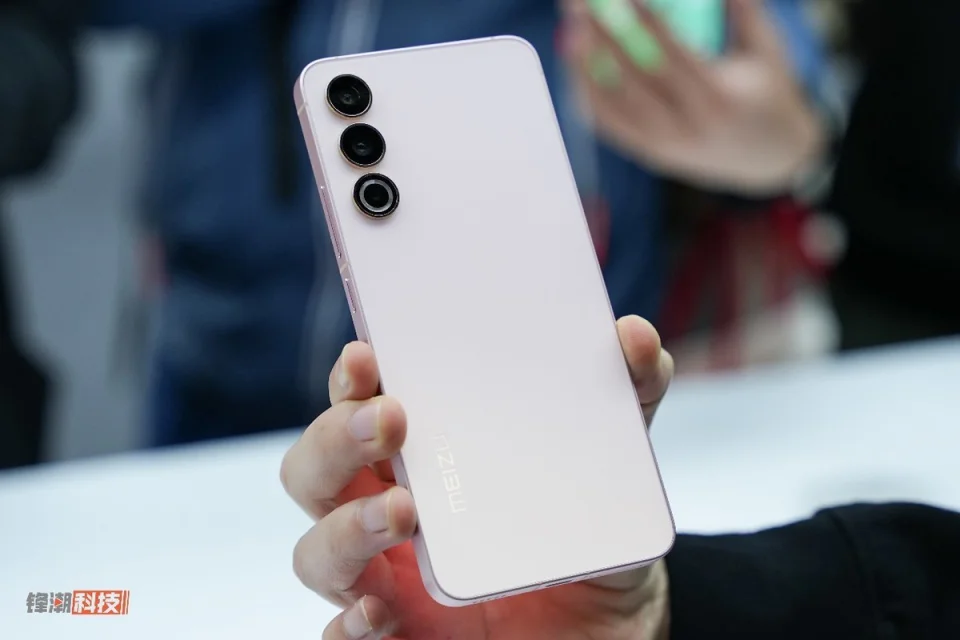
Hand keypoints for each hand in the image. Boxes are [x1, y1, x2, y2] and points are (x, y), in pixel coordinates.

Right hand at [281, 315, 674, 639]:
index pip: (362, 406)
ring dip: (344, 528)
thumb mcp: (617, 469)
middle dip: (336, 438)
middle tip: (390, 420)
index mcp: (427, 458)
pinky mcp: (401, 639)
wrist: (614, 627)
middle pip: (317, 468)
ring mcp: (388, 579)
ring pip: (316, 550)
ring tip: (402, 512)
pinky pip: (343, 636)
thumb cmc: (592, 537)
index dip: (352, 380)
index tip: (367, 356)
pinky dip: (348, 625)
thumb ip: (628, 401)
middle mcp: (393, 511)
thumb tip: (637, 337)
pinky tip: (379, 612)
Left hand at [562, 0, 823, 195]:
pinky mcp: (649, 155)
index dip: (645, 24)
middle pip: (635, 81)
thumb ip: (741, 9)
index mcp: (719, 99)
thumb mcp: (766, 51)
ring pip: (614, 108)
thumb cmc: (768, 94)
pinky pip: (611, 126)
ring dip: (586, 68)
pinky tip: (576, 65)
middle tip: (581, 6)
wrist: (770, 160)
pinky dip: (588, 96)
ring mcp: (665, 146)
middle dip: (604, 39)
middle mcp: (689, 128)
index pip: (673, 56)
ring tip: (570, 32)